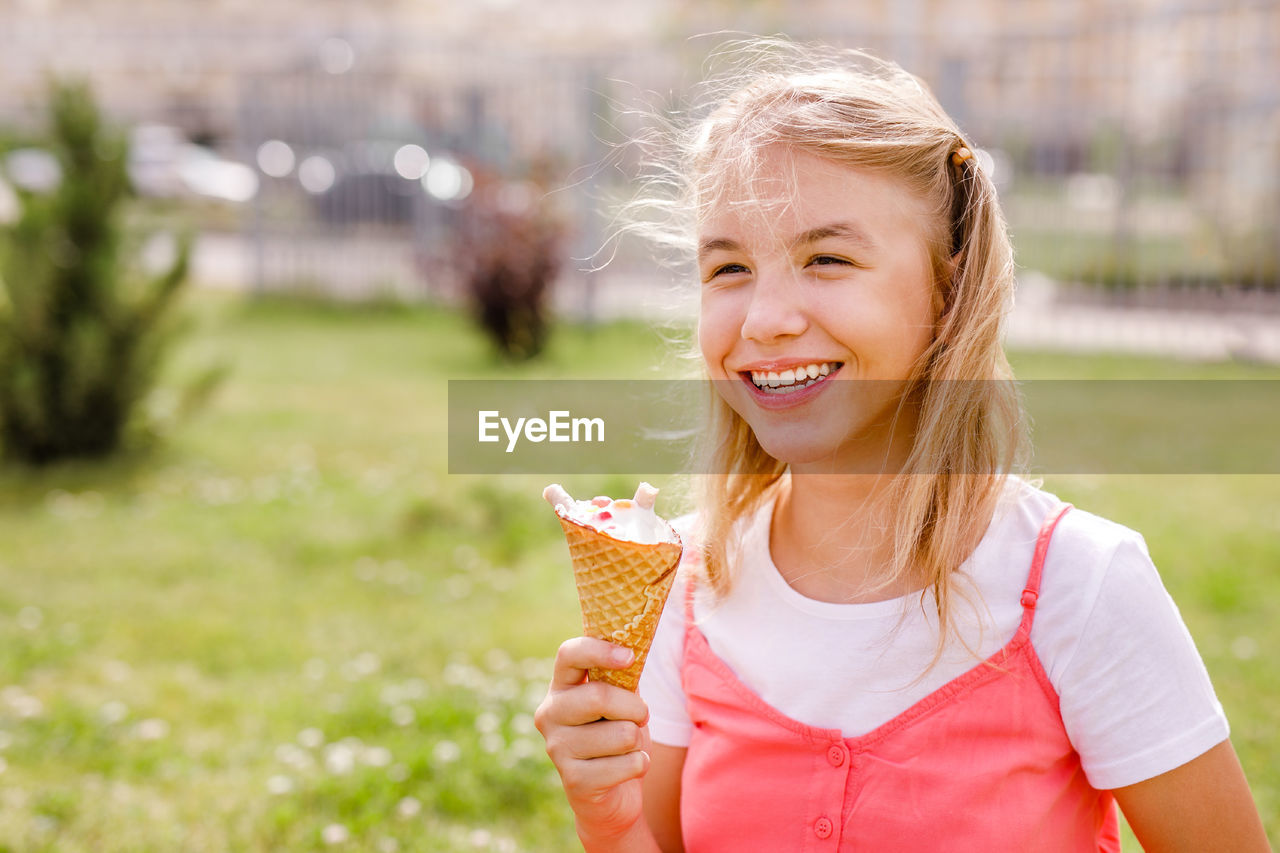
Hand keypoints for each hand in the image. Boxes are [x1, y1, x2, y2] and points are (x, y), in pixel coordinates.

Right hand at [535, 636, 653, 843]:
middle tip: (640, 717)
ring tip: (626, 748)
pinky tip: (627, 769)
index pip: (569, 654)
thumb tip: (635, 643)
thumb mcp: (620, 701)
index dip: (600, 650)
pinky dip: (640, 765)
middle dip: (635, 708)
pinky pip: (627, 764)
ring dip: (637, 741)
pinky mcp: (573, 780)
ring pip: (621, 734)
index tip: (629, 657)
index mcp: (561, 687)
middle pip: (600, 696)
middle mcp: (550, 714)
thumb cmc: (617, 736)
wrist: (612, 794)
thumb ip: (622, 676)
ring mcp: (557, 748)